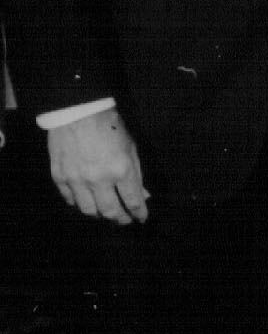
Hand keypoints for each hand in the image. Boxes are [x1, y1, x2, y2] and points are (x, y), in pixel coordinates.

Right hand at [48, 109, 148, 223]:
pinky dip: (79, 203)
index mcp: (121, 170)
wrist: (78, 113)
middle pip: (109, 211)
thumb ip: (137, 175)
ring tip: (106, 212)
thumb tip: (143, 196)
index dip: (139, 214)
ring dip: (99, 215)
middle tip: (124, 220)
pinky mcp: (59, 176)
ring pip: (88, 210)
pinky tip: (87, 201)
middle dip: (120, 219)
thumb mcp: (131, 149)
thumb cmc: (110, 128)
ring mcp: (76, 179)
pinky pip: (70, 199)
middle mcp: (98, 179)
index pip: (132, 202)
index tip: (141, 218)